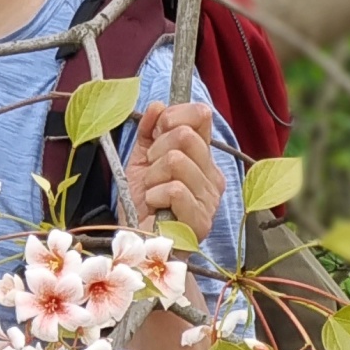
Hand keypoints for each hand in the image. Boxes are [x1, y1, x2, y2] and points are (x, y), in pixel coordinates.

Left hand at [123, 100, 224, 242]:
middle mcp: (212, 175)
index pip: (201, 116)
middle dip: (156, 151)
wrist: (138, 243)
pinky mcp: (201, 220)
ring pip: (176, 161)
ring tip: (152, 192)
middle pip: (185, 135)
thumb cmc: (141, 204)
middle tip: (151, 172)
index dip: (174, 116)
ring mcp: (210, 198)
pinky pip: (175, 189)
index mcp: (202, 158)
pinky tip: (155, 206)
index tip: (156, 132)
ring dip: (153, 177)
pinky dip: (155, 196)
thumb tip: (158, 105)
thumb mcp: (141, 161)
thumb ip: (149, 132)